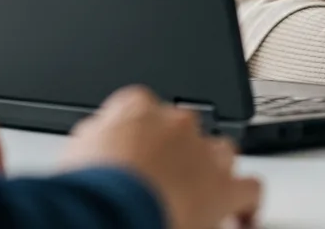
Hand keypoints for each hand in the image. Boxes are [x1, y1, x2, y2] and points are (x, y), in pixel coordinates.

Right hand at [59, 86, 262, 228]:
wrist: (109, 211)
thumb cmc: (89, 186)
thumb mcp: (75, 152)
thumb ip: (95, 137)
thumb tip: (96, 141)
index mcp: (137, 108)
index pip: (145, 107)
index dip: (143, 134)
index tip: (138, 151)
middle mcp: (176, 123)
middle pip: (186, 128)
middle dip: (178, 151)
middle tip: (162, 181)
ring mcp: (203, 153)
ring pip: (222, 152)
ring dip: (213, 171)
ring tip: (200, 197)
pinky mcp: (224, 187)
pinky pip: (249, 189)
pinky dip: (246, 204)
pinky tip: (238, 219)